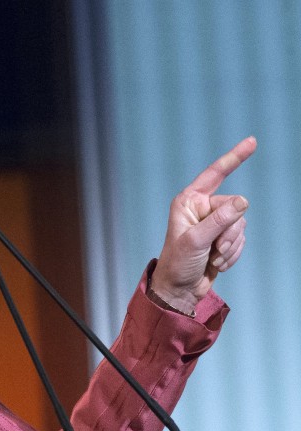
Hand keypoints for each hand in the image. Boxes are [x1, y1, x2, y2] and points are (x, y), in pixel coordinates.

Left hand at [150, 136, 256, 313]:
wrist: (179, 288)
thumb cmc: (178, 263)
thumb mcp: (196, 241)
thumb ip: (219, 221)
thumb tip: (242, 201)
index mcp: (189, 201)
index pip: (215, 174)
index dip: (234, 158)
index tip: (252, 142)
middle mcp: (202, 208)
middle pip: (235, 208)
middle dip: (229, 233)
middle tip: (213, 250)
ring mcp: (213, 223)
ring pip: (241, 225)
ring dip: (230, 247)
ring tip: (212, 258)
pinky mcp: (222, 238)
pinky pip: (241, 240)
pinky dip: (232, 255)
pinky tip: (217, 264)